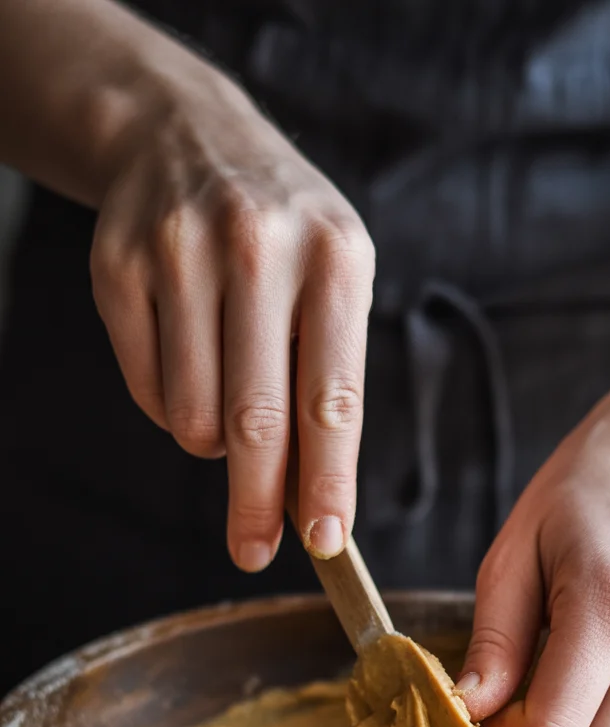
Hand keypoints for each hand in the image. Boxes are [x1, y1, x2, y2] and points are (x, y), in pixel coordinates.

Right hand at [90, 64, 373, 569]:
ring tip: (228, 398)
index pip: (332, 397)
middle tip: (253, 550)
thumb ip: (327, 379)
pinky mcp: (119, 266)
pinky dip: (169, 405)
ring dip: (212, 440)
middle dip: (256, 504)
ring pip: (192, 414)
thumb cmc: (283, 237)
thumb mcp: (333, 281)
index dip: (328, 479)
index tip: (326, 541)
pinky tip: (189, 363)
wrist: (187, 135)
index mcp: (334, 258)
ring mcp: (180, 253)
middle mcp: (257, 248)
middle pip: (255, 420)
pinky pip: (147, 388)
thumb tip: (308, 498)